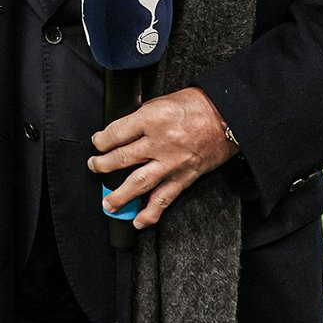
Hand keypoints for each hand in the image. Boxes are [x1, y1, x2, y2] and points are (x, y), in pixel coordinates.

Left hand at [87, 87, 237, 229]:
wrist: (227, 116)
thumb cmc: (195, 105)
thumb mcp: (161, 101)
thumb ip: (141, 117)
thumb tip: (122, 131)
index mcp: (152, 118)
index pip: (117, 133)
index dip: (102, 140)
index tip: (97, 143)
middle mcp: (159, 142)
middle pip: (122, 158)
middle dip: (103, 165)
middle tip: (94, 167)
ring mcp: (172, 162)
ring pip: (139, 183)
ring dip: (120, 195)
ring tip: (107, 203)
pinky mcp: (184, 177)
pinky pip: (164, 198)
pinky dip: (150, 213)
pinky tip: (138, 220)